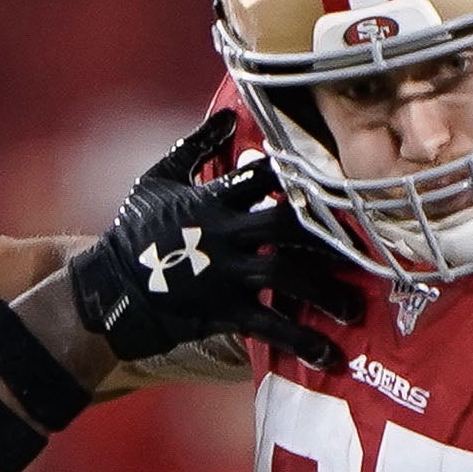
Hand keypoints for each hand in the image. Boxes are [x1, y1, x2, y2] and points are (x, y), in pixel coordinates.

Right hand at [67, 115, 361, 364]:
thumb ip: (195, 147)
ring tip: (355, 310)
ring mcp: (223, 273)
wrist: (108, 288)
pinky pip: (268, 326)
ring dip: (325, 292)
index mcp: (210, 197)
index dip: (300, 172)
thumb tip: (227, 114)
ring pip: (284, 275)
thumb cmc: (133, 231)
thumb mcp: (157, 179)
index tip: (337, 177)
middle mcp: (222, 232)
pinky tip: (332, 356)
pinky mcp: (221, 310)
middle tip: (364, 246)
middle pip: (285, 223)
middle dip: (325, 234)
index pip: (262, 174)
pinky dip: (302, 341)